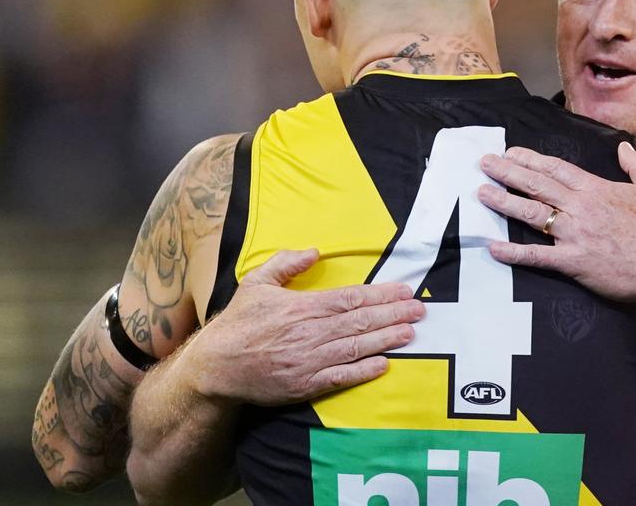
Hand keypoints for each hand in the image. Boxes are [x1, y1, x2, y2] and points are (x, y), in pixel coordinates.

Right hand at [186, 249, 423, 405]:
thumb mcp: (256, 283)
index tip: (404, 291)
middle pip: (360, 322)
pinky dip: (364, 371)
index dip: (381, 295)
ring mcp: (309, 360)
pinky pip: (341, 377)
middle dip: (393, 314)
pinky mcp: (305, 385)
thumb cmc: (238, 323)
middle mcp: (310, 333)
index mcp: (302, 307)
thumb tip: (315, 251)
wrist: (216, 367)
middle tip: (420, 310)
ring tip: (410, 332)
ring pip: (356, 348)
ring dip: (386, 340)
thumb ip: (286, 263)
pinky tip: (384, 364)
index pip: (351, 298)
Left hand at [477, 143, 635, 301]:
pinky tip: (493, 247)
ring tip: (482, 193)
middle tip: (485, 163)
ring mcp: (576, 235)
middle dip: (508, 172)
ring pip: (532, 214)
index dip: (530, 159)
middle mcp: (582, 208)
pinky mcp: (575, 262)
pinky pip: (538, 257)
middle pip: (538, 185)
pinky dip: (514, 253)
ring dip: (504, 202)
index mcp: (597, 189)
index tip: (510, 152)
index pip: (556, 169)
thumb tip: (623, 148)